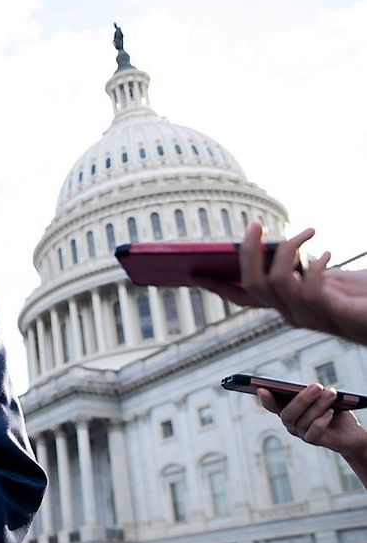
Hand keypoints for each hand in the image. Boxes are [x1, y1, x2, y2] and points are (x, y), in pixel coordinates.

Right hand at [198, 223, 366, 345]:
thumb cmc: (361, 298)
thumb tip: (274, 248)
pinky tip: (328, 253)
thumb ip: (299, 271)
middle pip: (253, 285)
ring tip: (308, 232)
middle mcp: (292, 315)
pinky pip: (308, 287)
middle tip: (255, 225)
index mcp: (286, 308)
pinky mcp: (329, 313)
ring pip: (276, 282)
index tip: (192, 272)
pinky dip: (316, 264)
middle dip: (249, 252)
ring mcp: (309, 317)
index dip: (216, 285)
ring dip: (289, 250)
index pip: (243, 298)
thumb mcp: (325, 279)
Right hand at [258, 385, 366, 457]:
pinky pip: (313, 432)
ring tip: (331, 393)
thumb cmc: (334, 410)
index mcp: (288, 408)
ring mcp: (300, 433)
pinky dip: (322, 421)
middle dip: (302, 399)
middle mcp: (290, 423)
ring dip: (318, 405)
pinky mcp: (314, 441)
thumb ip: (313, 393)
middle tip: (317, 386)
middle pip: (287, 414)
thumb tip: (313, 388)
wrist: (350, 431)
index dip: (265, 399)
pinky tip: (330, 412)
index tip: (261, 389)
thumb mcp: (322, 398)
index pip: (271, 405)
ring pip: (303, 421)